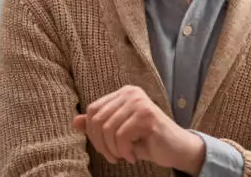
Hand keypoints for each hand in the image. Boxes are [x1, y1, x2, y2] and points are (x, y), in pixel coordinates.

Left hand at [72, 85, 204, 174]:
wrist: (175, 148)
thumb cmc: (146, 140)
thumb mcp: (118, 133)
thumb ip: (98, 126)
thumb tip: (75, 121)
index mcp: (124, 93)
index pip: (93, 110)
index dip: (92, 134)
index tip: (105, 148)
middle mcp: (131, 93)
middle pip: (98, 120)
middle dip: (101, 145)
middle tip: (114, 156)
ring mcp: (140, 102)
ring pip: (108, 129)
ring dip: (113, 150)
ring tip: (124, 156)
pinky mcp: (147, 115)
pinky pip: (122, 136)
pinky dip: (124, 152)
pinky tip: (134, 156)